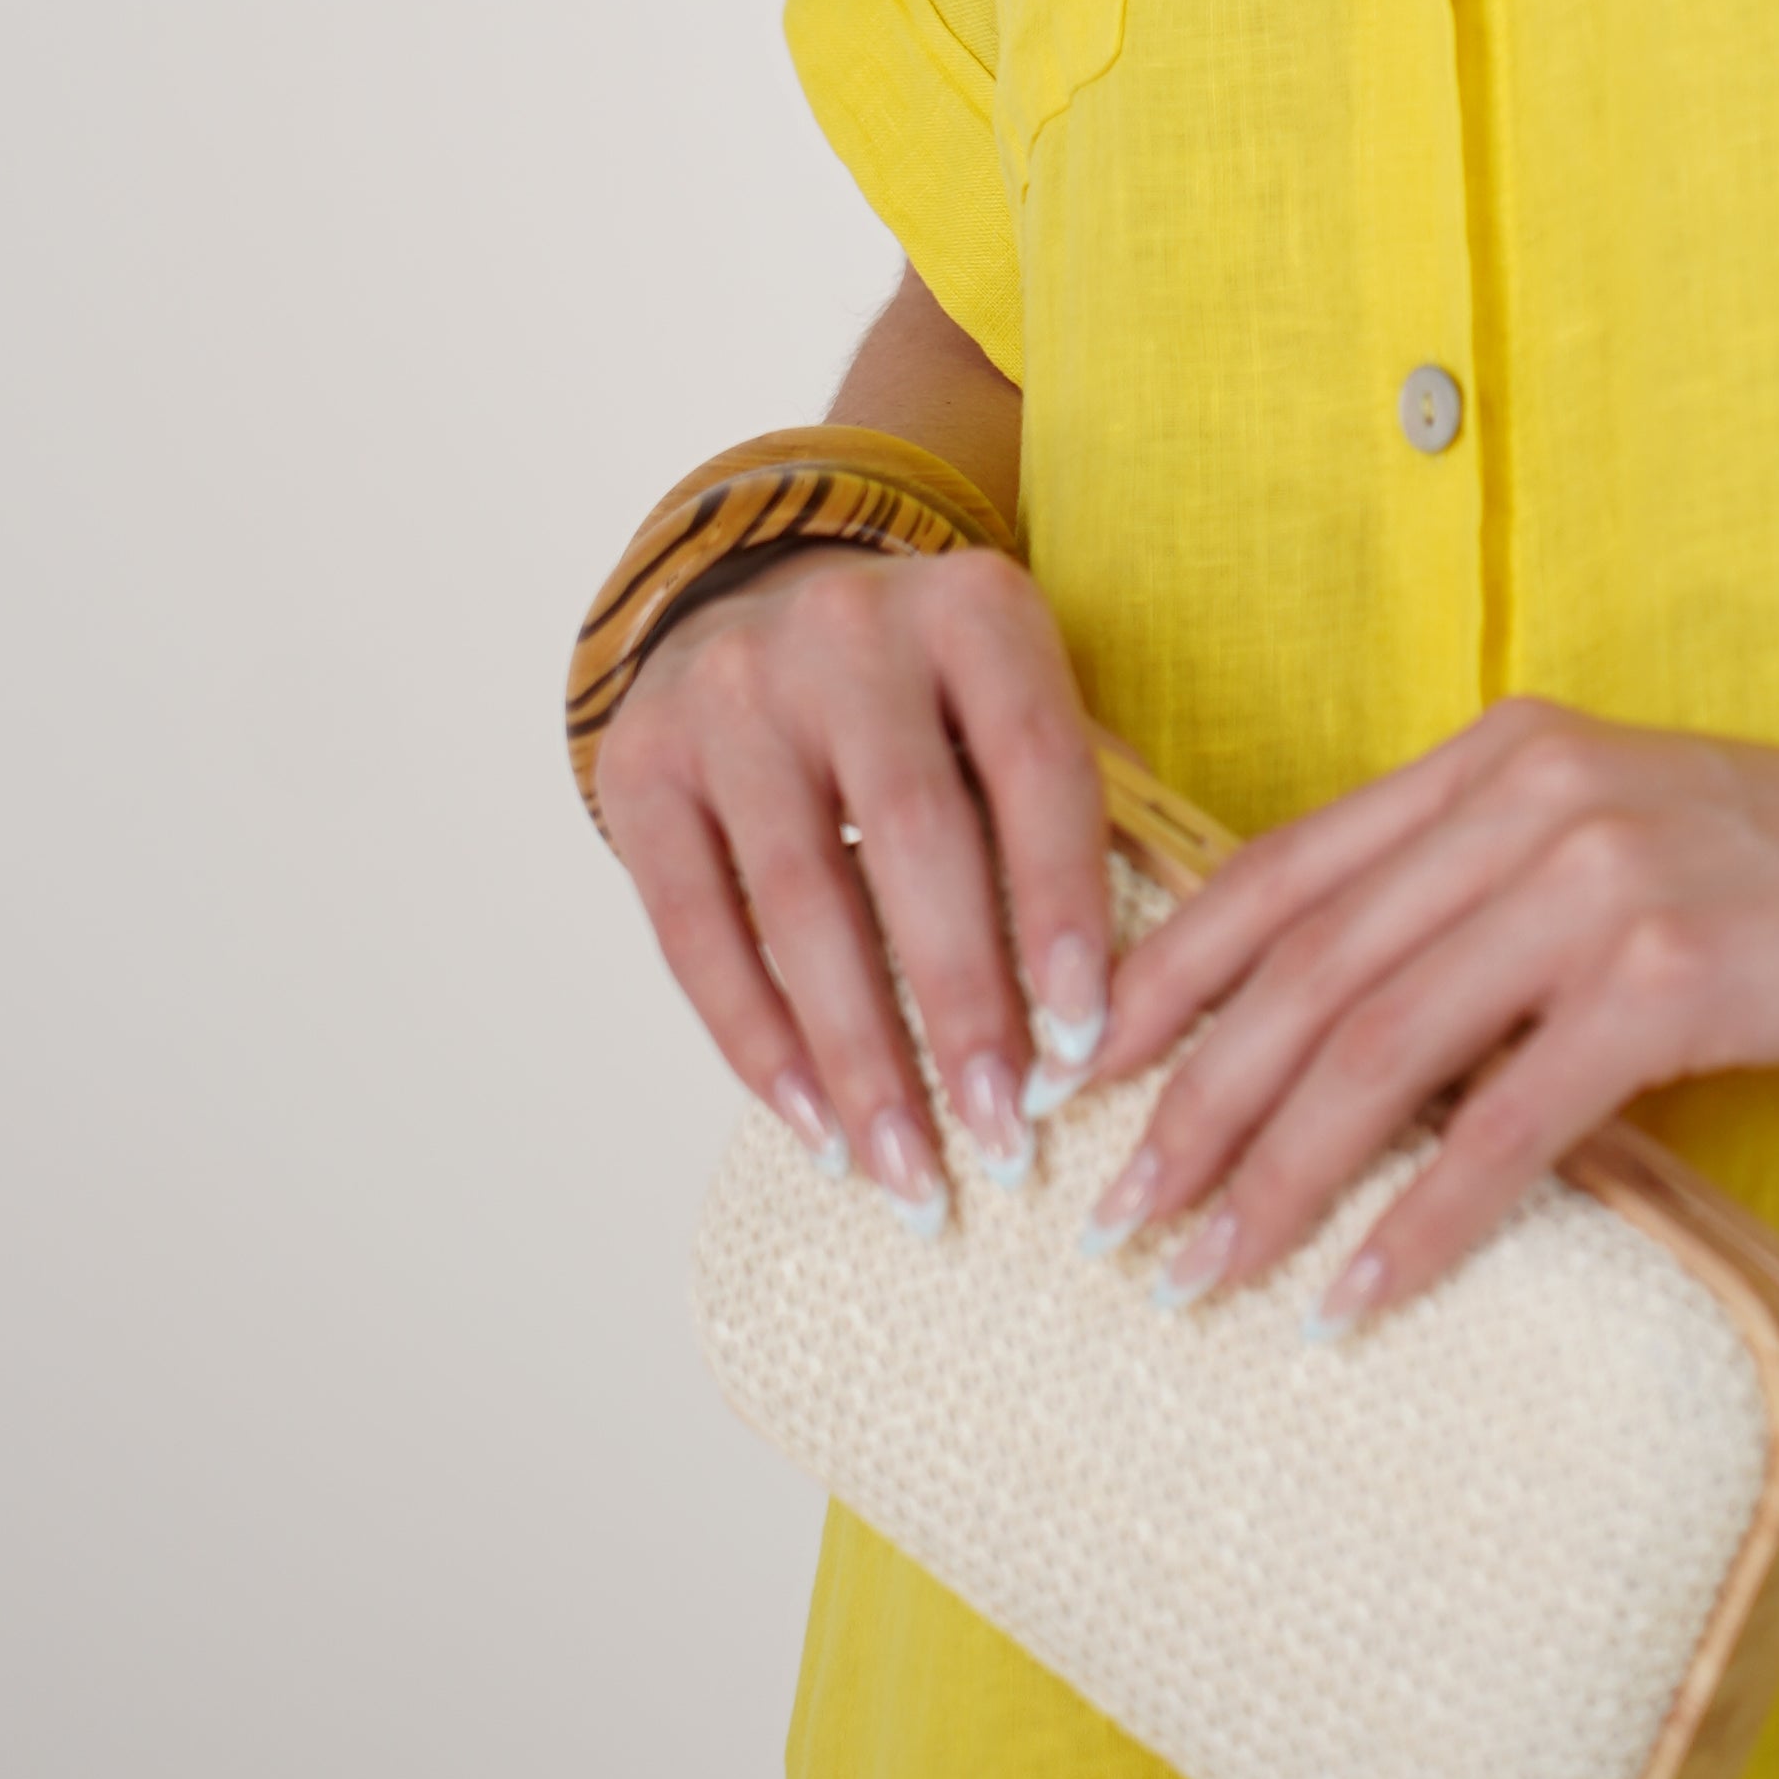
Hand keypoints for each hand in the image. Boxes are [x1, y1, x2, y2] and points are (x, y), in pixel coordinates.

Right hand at [597, 544, 1110, 1229]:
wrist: (752, 609)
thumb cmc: (928, 698)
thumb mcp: (1012, 701)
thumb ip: (1074, 808)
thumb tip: (1137, 993)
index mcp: (973, 606)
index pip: (1035, 763)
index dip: (1062, 908)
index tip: (1084, 1047)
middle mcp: (846, 629)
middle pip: (915, 839)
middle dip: (963, 1008)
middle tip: (1003, 1142)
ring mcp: (731, 691)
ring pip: (801, 901)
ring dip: (861, 1057)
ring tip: (910, 1172)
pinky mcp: (640, 763)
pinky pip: (696, 930)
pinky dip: (758, 1043)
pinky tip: (815, 1128)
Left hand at [1075, 694, 1778, 1332]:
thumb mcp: (1620, 841)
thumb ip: (1487, 892)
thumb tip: (1345, 1027)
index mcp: (1497, 757)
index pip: (1279, 872)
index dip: (1163, 978)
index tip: (1077, 1079)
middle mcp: (1526, 800)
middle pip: (1303, 972)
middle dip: (1188, 1107)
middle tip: (1112, 1225)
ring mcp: (1597, 882)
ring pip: (1378, 1049)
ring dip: (1269, 1180)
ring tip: (1197, 1279)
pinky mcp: (1674, 976)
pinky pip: (1507, 1124)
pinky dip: (1419, 1223)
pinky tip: (1357, 1297)